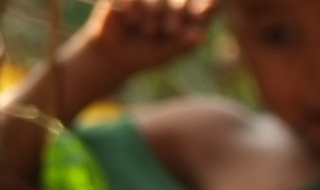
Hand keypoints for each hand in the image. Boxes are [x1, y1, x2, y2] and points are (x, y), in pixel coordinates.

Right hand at [76, 0, 215, 78]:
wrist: (114, 53)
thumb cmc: (145, 54)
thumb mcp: (166, 52)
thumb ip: (183, 43)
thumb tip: (202, 34)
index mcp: (180, 14)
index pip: (195, 9)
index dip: (204, 9)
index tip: (205, 14)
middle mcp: (165, 2)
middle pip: (176, 1)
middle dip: (174, 15)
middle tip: (170, 30)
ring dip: (154, 12)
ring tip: (148, 30)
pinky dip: (136, 8)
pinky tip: (132, 21)